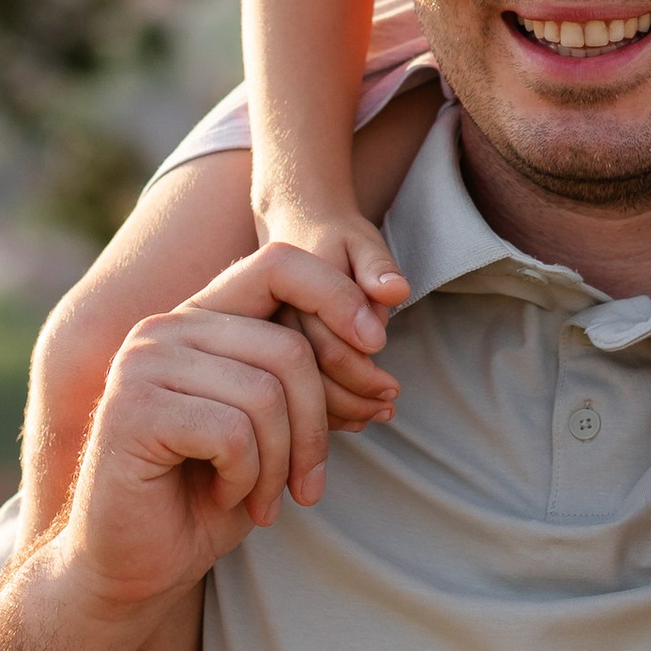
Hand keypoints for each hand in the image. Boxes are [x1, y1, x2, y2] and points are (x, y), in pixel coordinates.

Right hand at [63, 241, 377, 615]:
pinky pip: (233, 432)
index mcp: (200, 319)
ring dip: (278, 464)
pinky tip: (222, 496)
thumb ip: (307, 389)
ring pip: (265, 394)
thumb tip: (384, 377)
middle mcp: (166, 328)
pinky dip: (245, 478)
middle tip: (308, 487)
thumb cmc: (205, 499)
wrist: (133, 567)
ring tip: (258, 498)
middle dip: (316, 428)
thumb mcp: (271, 434)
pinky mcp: (132, 410)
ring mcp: (143, 365)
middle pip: (288, 348)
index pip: (280, 265)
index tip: (379, 352)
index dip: (338, 297)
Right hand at [256, 192, 410, 434]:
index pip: (326, 343)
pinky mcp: (258, 352)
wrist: (299, 233)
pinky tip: (354, 418)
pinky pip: (285, 393)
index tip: (393, 383)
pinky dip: (322, 412)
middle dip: (355, 394)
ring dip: (341, 410)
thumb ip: (376, 267)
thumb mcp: (362, 242)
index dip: (361, 367)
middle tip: (391, 402)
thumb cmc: (337, 239)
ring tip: (380, 413)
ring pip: (294, 389)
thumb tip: (395, 292)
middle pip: (308, 372)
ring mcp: (256, 337)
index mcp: (287, 286)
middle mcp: (265, 315)